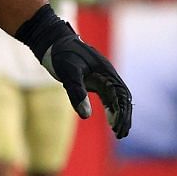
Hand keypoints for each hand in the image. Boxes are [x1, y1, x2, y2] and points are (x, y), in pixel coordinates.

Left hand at [17, 6, 133, 136]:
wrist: (52, 41)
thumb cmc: (61, 54)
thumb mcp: (68, 73)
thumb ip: (77, 93)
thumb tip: (86, 116)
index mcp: (106, 72)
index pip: (121, 95)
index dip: (122, 112)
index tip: (119, 127)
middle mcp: (107, 75)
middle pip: (122, 98)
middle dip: (124, 116)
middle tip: (121, 134)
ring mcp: (101, 77)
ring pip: (116, 99)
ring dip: (119, 114)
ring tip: (118, 132)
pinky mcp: (94, 80)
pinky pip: (107, 97)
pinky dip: (111, 109)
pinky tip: (110, 120)